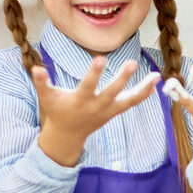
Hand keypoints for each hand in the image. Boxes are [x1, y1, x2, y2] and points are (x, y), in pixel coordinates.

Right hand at [32, 56, 158, 165]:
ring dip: (143, 88)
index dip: (94, 73)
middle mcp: (97, 106)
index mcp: (80, 100)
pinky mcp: (114, 112)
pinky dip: (143, 94)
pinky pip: (131, 103)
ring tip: (156, 76)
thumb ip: (42, 83)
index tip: (101, 58)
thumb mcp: (47, 97)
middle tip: (133, 63)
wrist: (68, 134)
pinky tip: (154, 84)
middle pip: (113, 92)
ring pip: (129, 100)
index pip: (88, 85)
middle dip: (123, 79)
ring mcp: (108, 111)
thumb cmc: (57, 111)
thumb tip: (35, 67)